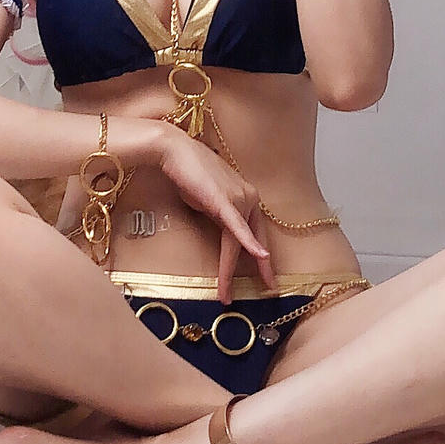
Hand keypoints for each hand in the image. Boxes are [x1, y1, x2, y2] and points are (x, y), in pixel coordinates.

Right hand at [155, 126, 274, 300]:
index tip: (265, 274)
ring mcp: (237, 198)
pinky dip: (248, 242)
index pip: (256, 232)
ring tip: (226, 293)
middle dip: (261, 268)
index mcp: (247, 197)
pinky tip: (259, 255)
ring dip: (230, 271)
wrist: (175, 150)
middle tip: (269, 288)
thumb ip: (220, 213)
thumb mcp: (210, 198)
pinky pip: (236, 227)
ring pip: (238, 242)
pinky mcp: (223, 200)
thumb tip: (220, 227)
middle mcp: (248, 197)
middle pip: (255, 240)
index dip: (260, 255)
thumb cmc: (189, 171)